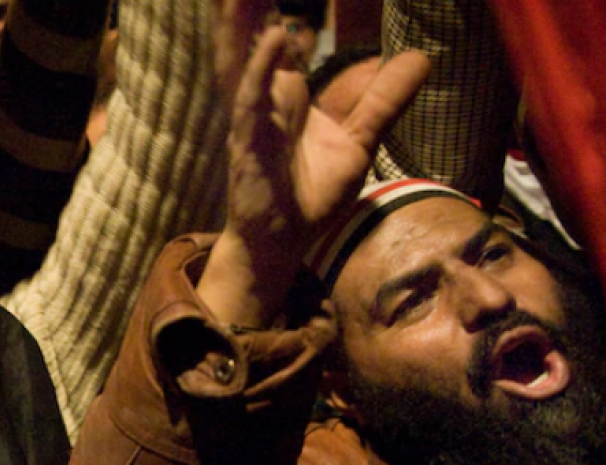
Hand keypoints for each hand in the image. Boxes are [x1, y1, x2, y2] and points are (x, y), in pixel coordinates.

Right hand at [199, 0, 428, 324]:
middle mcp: (266, 97)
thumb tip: (421, 59)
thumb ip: (384, 99)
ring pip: (243, 59)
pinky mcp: (250, 141)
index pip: (283, 37)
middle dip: (251, 7)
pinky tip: (275, 38)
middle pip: (254, 38)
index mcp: (286, 92)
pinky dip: (261, 68)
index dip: (280, 6)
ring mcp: (256, 117)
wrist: (286, 240)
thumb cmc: (310, 192)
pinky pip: (253, 99)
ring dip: (244, 22)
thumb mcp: (360, 139)